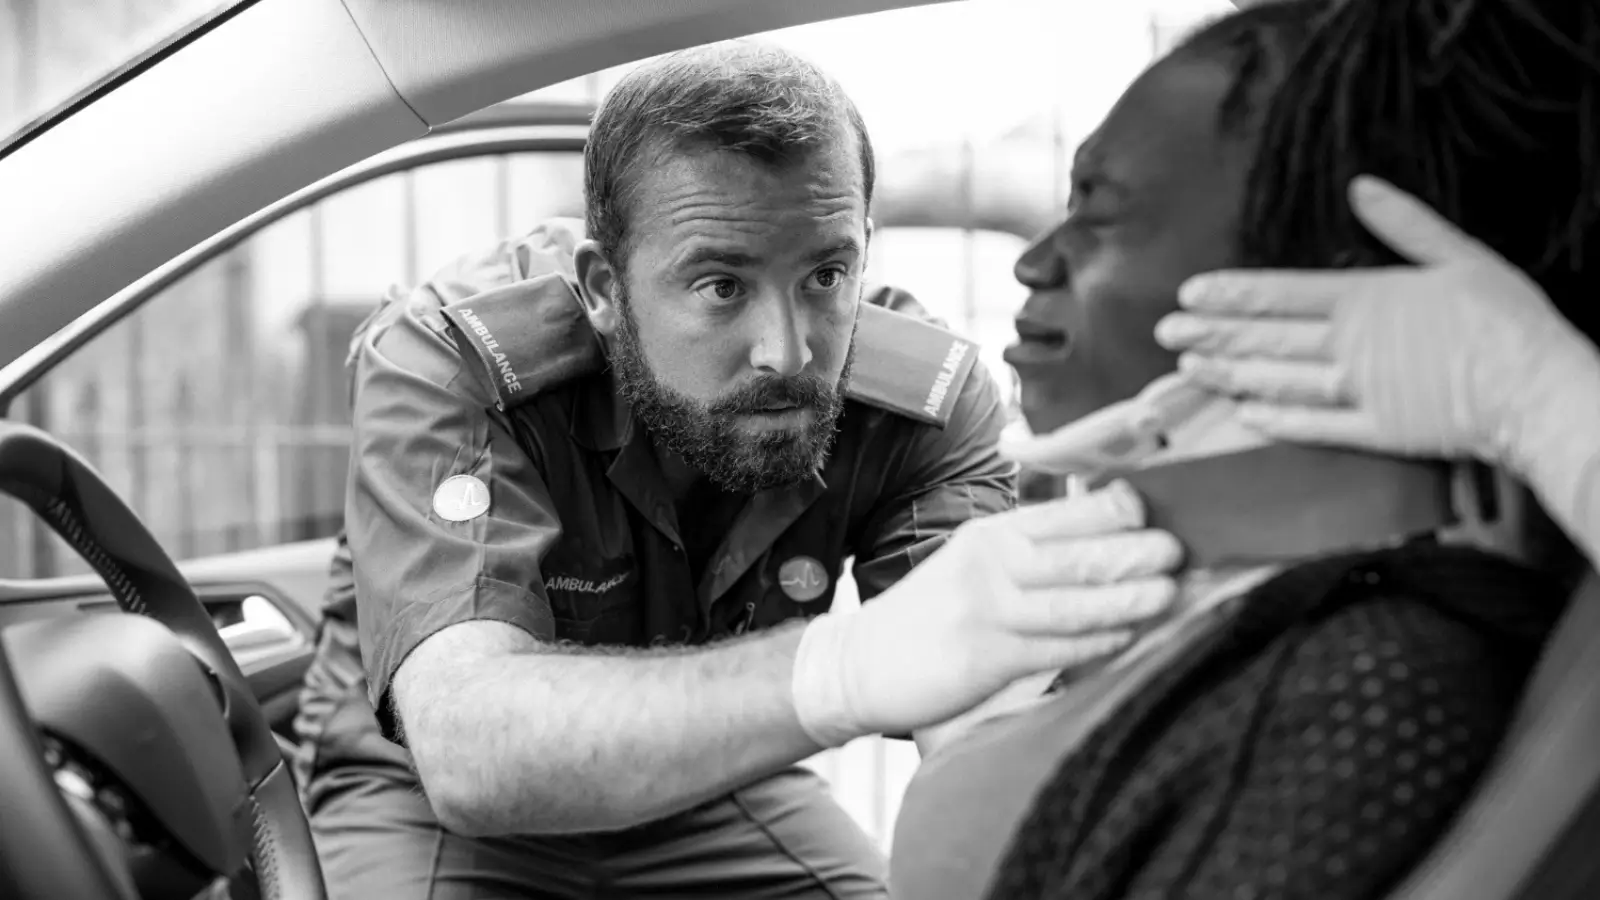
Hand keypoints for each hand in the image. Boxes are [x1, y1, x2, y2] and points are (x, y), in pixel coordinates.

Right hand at [790, 480, 1180, 746]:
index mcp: (992, 536)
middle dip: (1135, 550)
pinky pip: (1057, 648)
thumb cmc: (932, 615)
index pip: (1064, 513)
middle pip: (1078, 554)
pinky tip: (1129, 635)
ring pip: (1074, 602)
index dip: (1116, 508)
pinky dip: (1098, 641)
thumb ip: (1029, 551)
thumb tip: (1104, 535)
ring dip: (1129, 596)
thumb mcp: (974, 565)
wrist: (862, 663)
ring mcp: (988, 611)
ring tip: (1171, 591)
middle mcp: (991, 564)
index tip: (1159, 508)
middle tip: (1180, 548)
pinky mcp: (987, 657)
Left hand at [1153, 175, 1599, 478]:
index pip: (1281, 293)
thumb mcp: (1459, 255)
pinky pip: (1315, 427)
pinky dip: (1278, 421)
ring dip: (1231, 373)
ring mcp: (1359, 392)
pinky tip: (1244, 416)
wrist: (1537, 389)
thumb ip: (1404, 224)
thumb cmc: (1505, 320)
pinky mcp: (1376, 432)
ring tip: (1190, 369)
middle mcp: (1350, 345)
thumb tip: (1360, 188)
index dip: (1231, 295)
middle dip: (1212, 333)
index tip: (1189, 294)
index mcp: (1366, 298)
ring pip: (1279, 381)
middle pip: (1267, 337)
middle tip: (1166, 332)